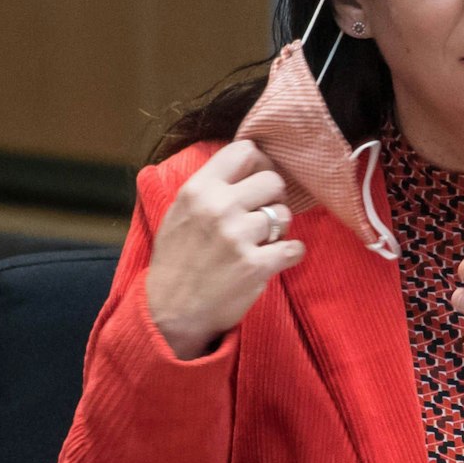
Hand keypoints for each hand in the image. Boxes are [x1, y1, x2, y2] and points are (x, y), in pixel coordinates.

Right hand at [145, 140, 304, 358]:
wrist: (168, 311)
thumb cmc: (176, 260)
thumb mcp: (180, 212)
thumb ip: (210, 187)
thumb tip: (249, 162)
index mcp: (199, 189)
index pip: (245, 151)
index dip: (260, 164)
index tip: (259, 181)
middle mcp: (219, 207)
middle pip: (273, 180)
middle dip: (273, 198)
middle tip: (263, 215)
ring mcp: (238, 237)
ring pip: (285, 215)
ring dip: (279, 229)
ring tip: (261, 241)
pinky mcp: (256, 266)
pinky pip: (295, 247)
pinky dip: (290, 254)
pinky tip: (275, 259)